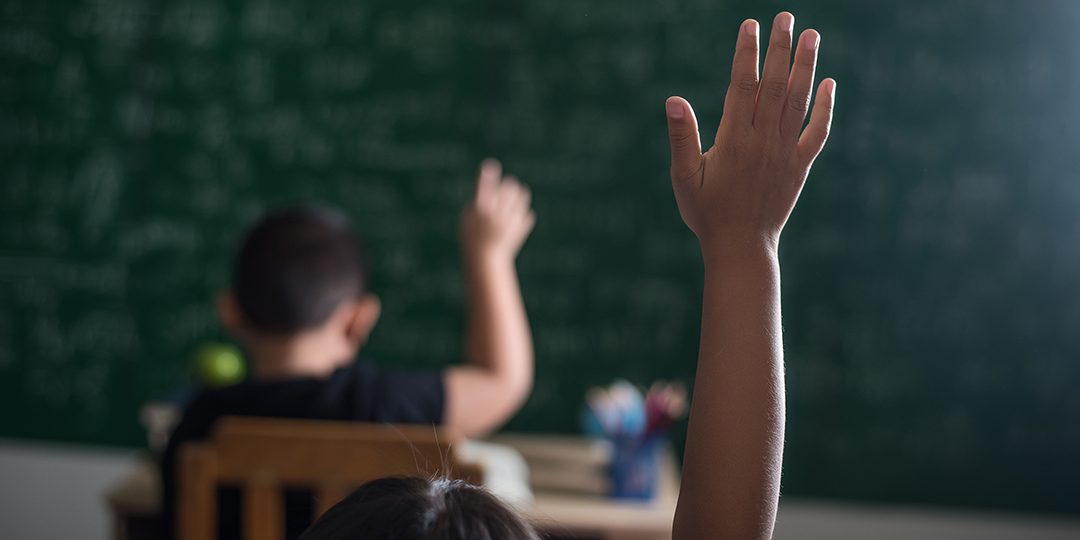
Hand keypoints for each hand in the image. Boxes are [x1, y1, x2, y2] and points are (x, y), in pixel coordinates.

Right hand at [460, 159, 535, 259]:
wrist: (486, 261)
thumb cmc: (471, 237)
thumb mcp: (467, 218)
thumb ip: (478, 199)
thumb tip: (494, 183)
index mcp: (480, 211)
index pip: (484, 188)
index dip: (486, 176)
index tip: (490, 166)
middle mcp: (497, 215)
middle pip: (508, 186)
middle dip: (506, 184)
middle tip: (503, 189)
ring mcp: (511, 221)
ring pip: (522, 194)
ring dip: (517, 194)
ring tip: (510, 201)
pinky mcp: (521, 227)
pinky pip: (527, 212)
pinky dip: (521, 214)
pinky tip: (512, 221)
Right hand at [665, 12, 834, 252]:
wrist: (740, 247)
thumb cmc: (706, 212)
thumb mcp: (683, 176)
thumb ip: (681, 137)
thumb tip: (673, 100)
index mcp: (735, 139)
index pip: (743, 85)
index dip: (747, 53)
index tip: (750, 25)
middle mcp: (764, 141)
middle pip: (776, 84)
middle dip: (780, 48)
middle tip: (785, 16)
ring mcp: (786, 152)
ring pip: (799, 100)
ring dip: (806, 65)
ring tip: (811, 35)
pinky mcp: (800, 166)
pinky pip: (817, 131)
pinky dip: (824, 107)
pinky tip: (828, 83)